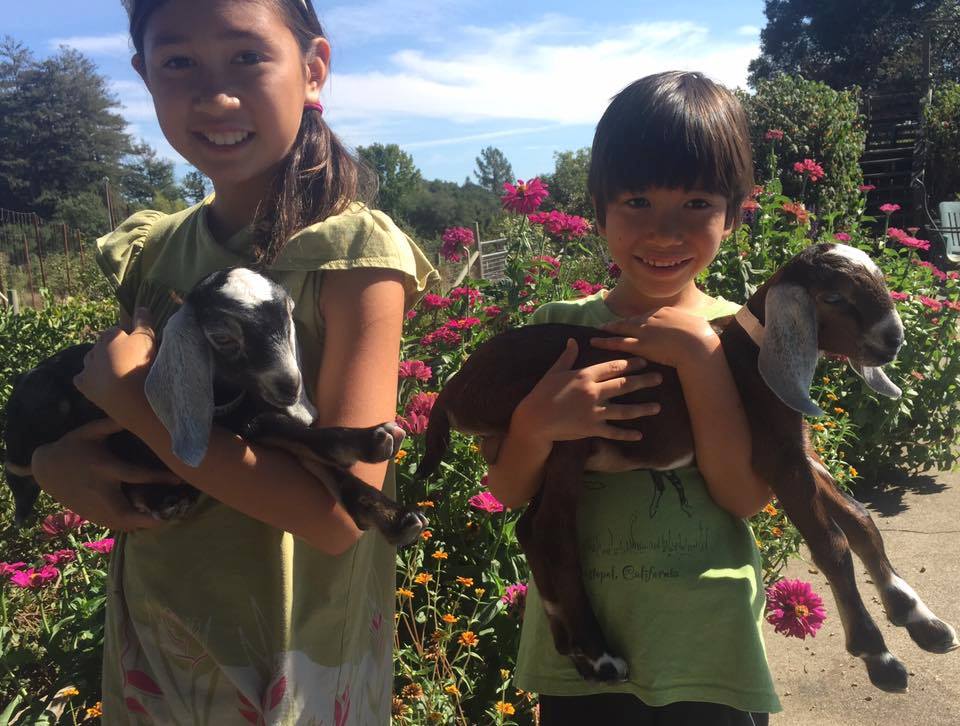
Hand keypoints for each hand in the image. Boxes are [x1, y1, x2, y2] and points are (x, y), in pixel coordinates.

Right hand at [31, 418, 181, 530]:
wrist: (44, 467)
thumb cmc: (72, 446)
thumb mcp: (90, 430)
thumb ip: (113, 423)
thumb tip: (136, 409)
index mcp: (105, 467)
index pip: (136, 475)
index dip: (159, 478)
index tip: (180, 480)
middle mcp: (100, 489)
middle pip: (126, 511)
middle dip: (149, 517)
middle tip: (172, 514)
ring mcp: (93, 505)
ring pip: (119, 522)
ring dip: (140, 524)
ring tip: (162, 520)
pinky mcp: (88, 513)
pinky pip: (111, 525)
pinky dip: (127, 525)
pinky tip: (142, 523)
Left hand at [73, 308, 157, 428]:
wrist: (130, 397)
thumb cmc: (141, 365)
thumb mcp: (147, 339)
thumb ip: (144, 322)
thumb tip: (142, 307)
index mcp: (111, 335)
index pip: (118, 332)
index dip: (128, 340)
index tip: (138, 350)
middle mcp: (95, 348)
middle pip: (104, 346)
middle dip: (113, 351)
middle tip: (129, 363)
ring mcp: (87, 366)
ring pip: (92, 361)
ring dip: (100, 364)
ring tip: (116, 374)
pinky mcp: (83, 384)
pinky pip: (83, 378)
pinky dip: (90, 379)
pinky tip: (100, 384)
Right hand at [511, 338, 661, 443]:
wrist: (534, 420)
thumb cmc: (542, 394)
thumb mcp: (554, 372)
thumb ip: (567, 357)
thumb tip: (573, 341)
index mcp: (585, 376)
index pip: (613, 367)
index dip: (630, 363)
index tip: (644, 361)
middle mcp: (593, 392)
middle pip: (624, 385)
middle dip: (644, 381)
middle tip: (660, 378)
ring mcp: (594, 411)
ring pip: (624, 410)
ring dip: (642, 408)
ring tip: (657, 407)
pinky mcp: (592, 428)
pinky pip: (613, 431)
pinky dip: (626, 434)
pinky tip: (639, 435)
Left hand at [592, 307, 719, 369]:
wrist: (698, 345)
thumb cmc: (702, 336)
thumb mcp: (696, 323)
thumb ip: (690, 324)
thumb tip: (697, 324)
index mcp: (664, 312)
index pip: (646, 315)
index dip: (637, 319)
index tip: (631, 321)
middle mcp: (651, 318)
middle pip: (631, 319)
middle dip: (619, 322)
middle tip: (606, 323)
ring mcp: (644, 331)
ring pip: (621, 329)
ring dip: (608, 329)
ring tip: (598, 330)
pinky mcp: (640, 345)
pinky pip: (618, 343)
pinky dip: (605, 342)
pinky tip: (595, 341)